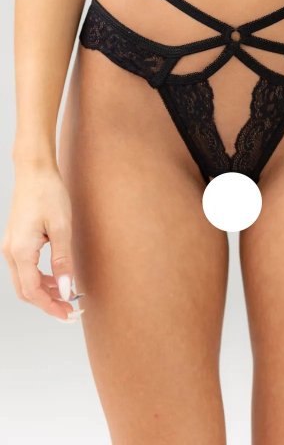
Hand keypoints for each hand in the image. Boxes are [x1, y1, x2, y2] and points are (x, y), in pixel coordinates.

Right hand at [1, 164, 80, 320]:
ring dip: (45, 291)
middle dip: (47, 303)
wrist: (35, 172)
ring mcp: (11, 247)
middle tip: (70, 310)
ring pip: (25, 281)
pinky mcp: (16, 241)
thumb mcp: (62, 228)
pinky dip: (40, 278)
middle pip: (26, 291)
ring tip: (67, 294)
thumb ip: (63, 261)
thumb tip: (66, 289)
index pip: (33, 292)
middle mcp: (10, 252)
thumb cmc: (49, 194)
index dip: (51, 307)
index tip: (68, 314)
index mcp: (20, 251)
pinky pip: (25, 269)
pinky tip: (58, 277)